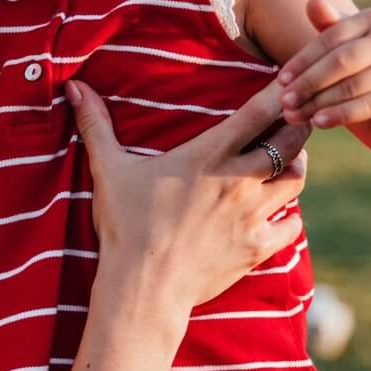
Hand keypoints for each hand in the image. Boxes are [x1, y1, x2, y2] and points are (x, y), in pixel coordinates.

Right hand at [65, 80, 308, 309]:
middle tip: (295, 119)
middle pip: (289, 142)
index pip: (257, 113)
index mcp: (208, 156)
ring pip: (296, 181)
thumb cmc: (125, 226)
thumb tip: (73, 88)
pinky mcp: (256, 247)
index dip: (277, 94)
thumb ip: (96, 126)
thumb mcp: (109, 171)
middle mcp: (237, 181)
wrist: (143, 288)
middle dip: (297, 126)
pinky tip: (281, 213)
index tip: (286, 82)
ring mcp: (251, 216)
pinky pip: (291, 226)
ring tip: (291, 160)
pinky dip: (289, 217)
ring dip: (297, 167)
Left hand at [276, 0, 370, 129]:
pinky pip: (368, 106)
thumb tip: (311, 2)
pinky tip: (319, 122)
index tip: (281, 79)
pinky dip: (341, 114)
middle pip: (341, 62)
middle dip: (309, 82)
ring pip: (352, 87)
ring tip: (294, 115)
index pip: (331, 39)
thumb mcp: (353, 36)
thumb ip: (330, 22)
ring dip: (319, 103)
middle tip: (284, 100)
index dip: (304, 60)